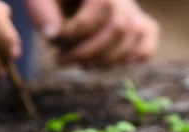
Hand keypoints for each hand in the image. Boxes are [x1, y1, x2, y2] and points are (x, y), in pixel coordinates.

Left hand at [26, 0, 159, 66]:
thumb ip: (42, 11)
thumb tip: (52, 34)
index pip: (94, 13)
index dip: (71, 34)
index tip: (52, 39)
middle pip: (120, 28)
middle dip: (88, 52)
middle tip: (61, 60)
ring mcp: (134, 11)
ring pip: (133, 39)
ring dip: (104, 61)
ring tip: (79, 62)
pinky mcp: (140, 26)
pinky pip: (146, 48)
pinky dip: (128, 61)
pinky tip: (103, 62)